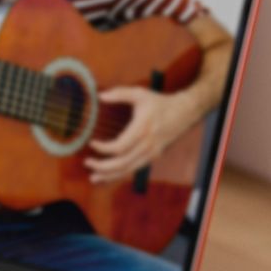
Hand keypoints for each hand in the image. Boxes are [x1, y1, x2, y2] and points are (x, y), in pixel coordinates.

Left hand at [85, 86, 209, 186]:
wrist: (183, 113)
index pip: (120, 146)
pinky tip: (107, 176)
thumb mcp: (140, 93)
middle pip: (122, 163)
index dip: (104, 148)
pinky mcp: (152, 157)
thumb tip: (100, 96)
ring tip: (93, 177)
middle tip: (87, 163)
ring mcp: (151, 153)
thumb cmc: (159, 103)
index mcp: (143, 129)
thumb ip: (120, 93)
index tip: (92, 142)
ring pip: (128, 170)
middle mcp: (147, 145)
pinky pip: (133, 170)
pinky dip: (119, 175)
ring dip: (109, 175)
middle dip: (103, 166)